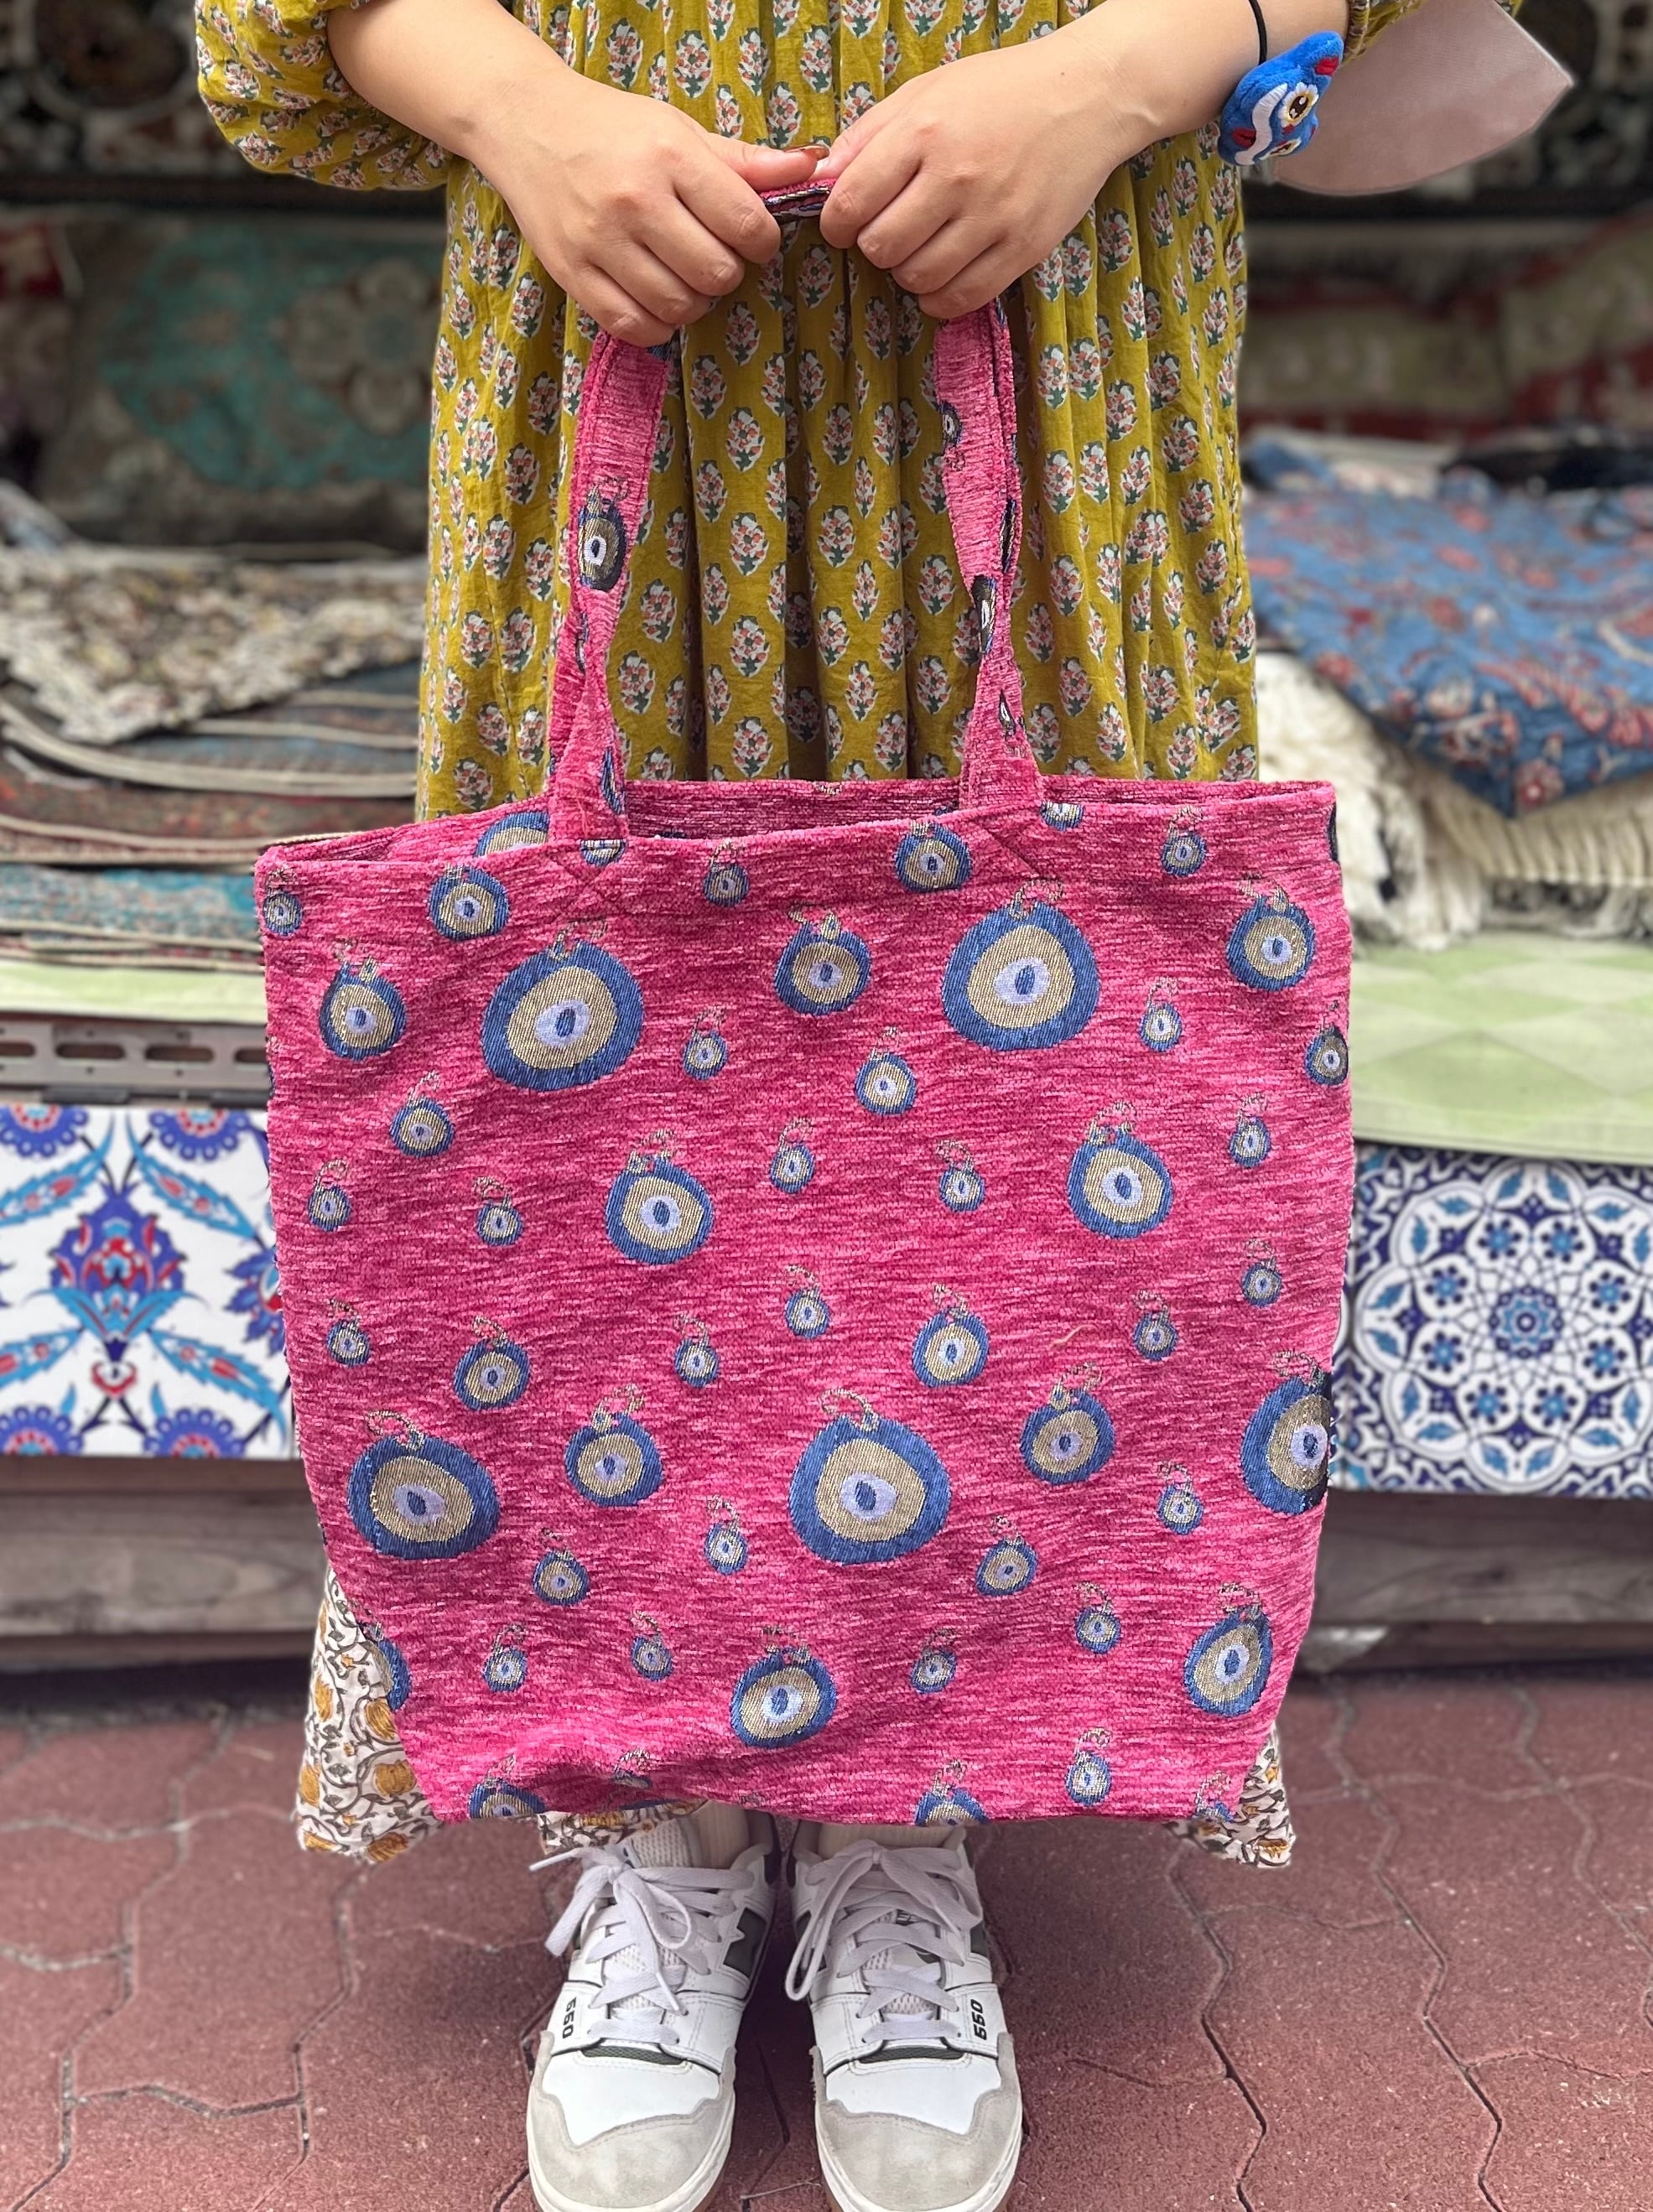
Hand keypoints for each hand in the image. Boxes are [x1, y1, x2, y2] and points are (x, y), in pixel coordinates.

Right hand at [481, 74, 819, 342]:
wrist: (529, 125)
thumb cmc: (616, 130)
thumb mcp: (681, 132)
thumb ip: (744, 162)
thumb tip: (811, 167)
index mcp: (669, 158)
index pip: (744, 223)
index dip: (761, 242)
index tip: (751, 237)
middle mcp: (634, 200)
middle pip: (716, 273)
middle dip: (727, 272)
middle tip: (712, 253)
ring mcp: (599, 241)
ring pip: (679, 306)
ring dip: (694, 300)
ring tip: (682, 273)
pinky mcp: (573, 274)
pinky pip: (635, 326)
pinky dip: (658, 323)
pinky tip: (657, 298)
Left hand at [817, 37, 1134, 318]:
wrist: (1086, 96)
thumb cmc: (1000, 91)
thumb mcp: (927, 93)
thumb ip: (869, 135)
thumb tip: (822, 179)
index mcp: (925, 131)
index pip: (851, 202)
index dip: (836, 223)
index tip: (845, 223)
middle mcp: (957, 176)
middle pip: (881, 247)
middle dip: (873, 246)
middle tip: (888, 230)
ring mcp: (993, 216)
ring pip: (918, 278)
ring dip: (907, 271)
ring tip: (920, 247)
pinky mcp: (1023, 247)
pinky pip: (962, 297)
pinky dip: (939, 298)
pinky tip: (940, 277)